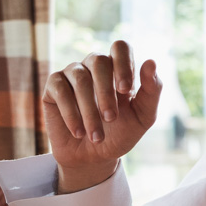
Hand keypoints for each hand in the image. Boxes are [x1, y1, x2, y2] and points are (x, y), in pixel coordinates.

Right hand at [44, 40, 162, 193]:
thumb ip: (152, 91)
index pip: (120, 47)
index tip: (125, 90)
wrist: (94, 158)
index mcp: (119, 68)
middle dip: (106, 92)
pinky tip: (78, 132)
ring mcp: (73, 73)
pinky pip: (60, 89)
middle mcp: (94, 65)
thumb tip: (151, 61)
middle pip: (99, 61)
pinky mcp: (53, 86)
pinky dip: (70, 113)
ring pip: (80, 78)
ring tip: (96, 135)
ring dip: (89, 110)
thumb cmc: (120, 134)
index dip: (122, 64)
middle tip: (110, 118)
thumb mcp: (142, 117)